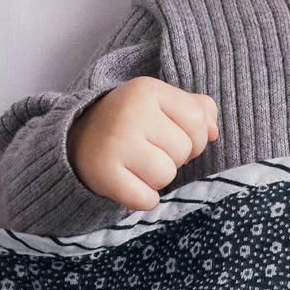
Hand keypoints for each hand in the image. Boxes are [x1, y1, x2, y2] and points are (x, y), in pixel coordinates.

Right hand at [66, 77, 219, 210]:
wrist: (76, 140)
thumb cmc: (132, 122)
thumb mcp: (161, 103)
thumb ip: (197, 109)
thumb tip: (214, 132)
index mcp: (147, 89)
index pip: (197, 120)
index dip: (193, 135)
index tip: (170, 136)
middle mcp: (130, 113)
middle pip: (183, 150)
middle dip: (172, 157)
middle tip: (148, 151)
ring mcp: (115, 144)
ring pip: (166, 175)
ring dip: (157, 179)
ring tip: (137, 166)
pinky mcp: (104, 174)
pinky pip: (146, 199)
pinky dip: (143, 198)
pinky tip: (129, 183)